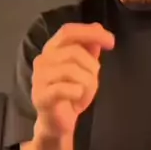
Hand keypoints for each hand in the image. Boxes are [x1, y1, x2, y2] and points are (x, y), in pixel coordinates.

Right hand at [32, 22, 114, 136]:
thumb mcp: (85, 68)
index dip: (91, 33)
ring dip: (87, 82)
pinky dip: (79, 93)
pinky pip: (66, 88)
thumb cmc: (71, 93)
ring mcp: (39, 78)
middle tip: (95, 79)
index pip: (69, 32)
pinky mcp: (41, 96)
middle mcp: (43, 60)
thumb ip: (89, 48)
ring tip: (85, 93)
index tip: (111, 42)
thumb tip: (98, 26)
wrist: (57, 122)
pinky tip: (77, 98)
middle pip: (74, 51)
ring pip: (71, 70)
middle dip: (92, 65)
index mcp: (52, 49)